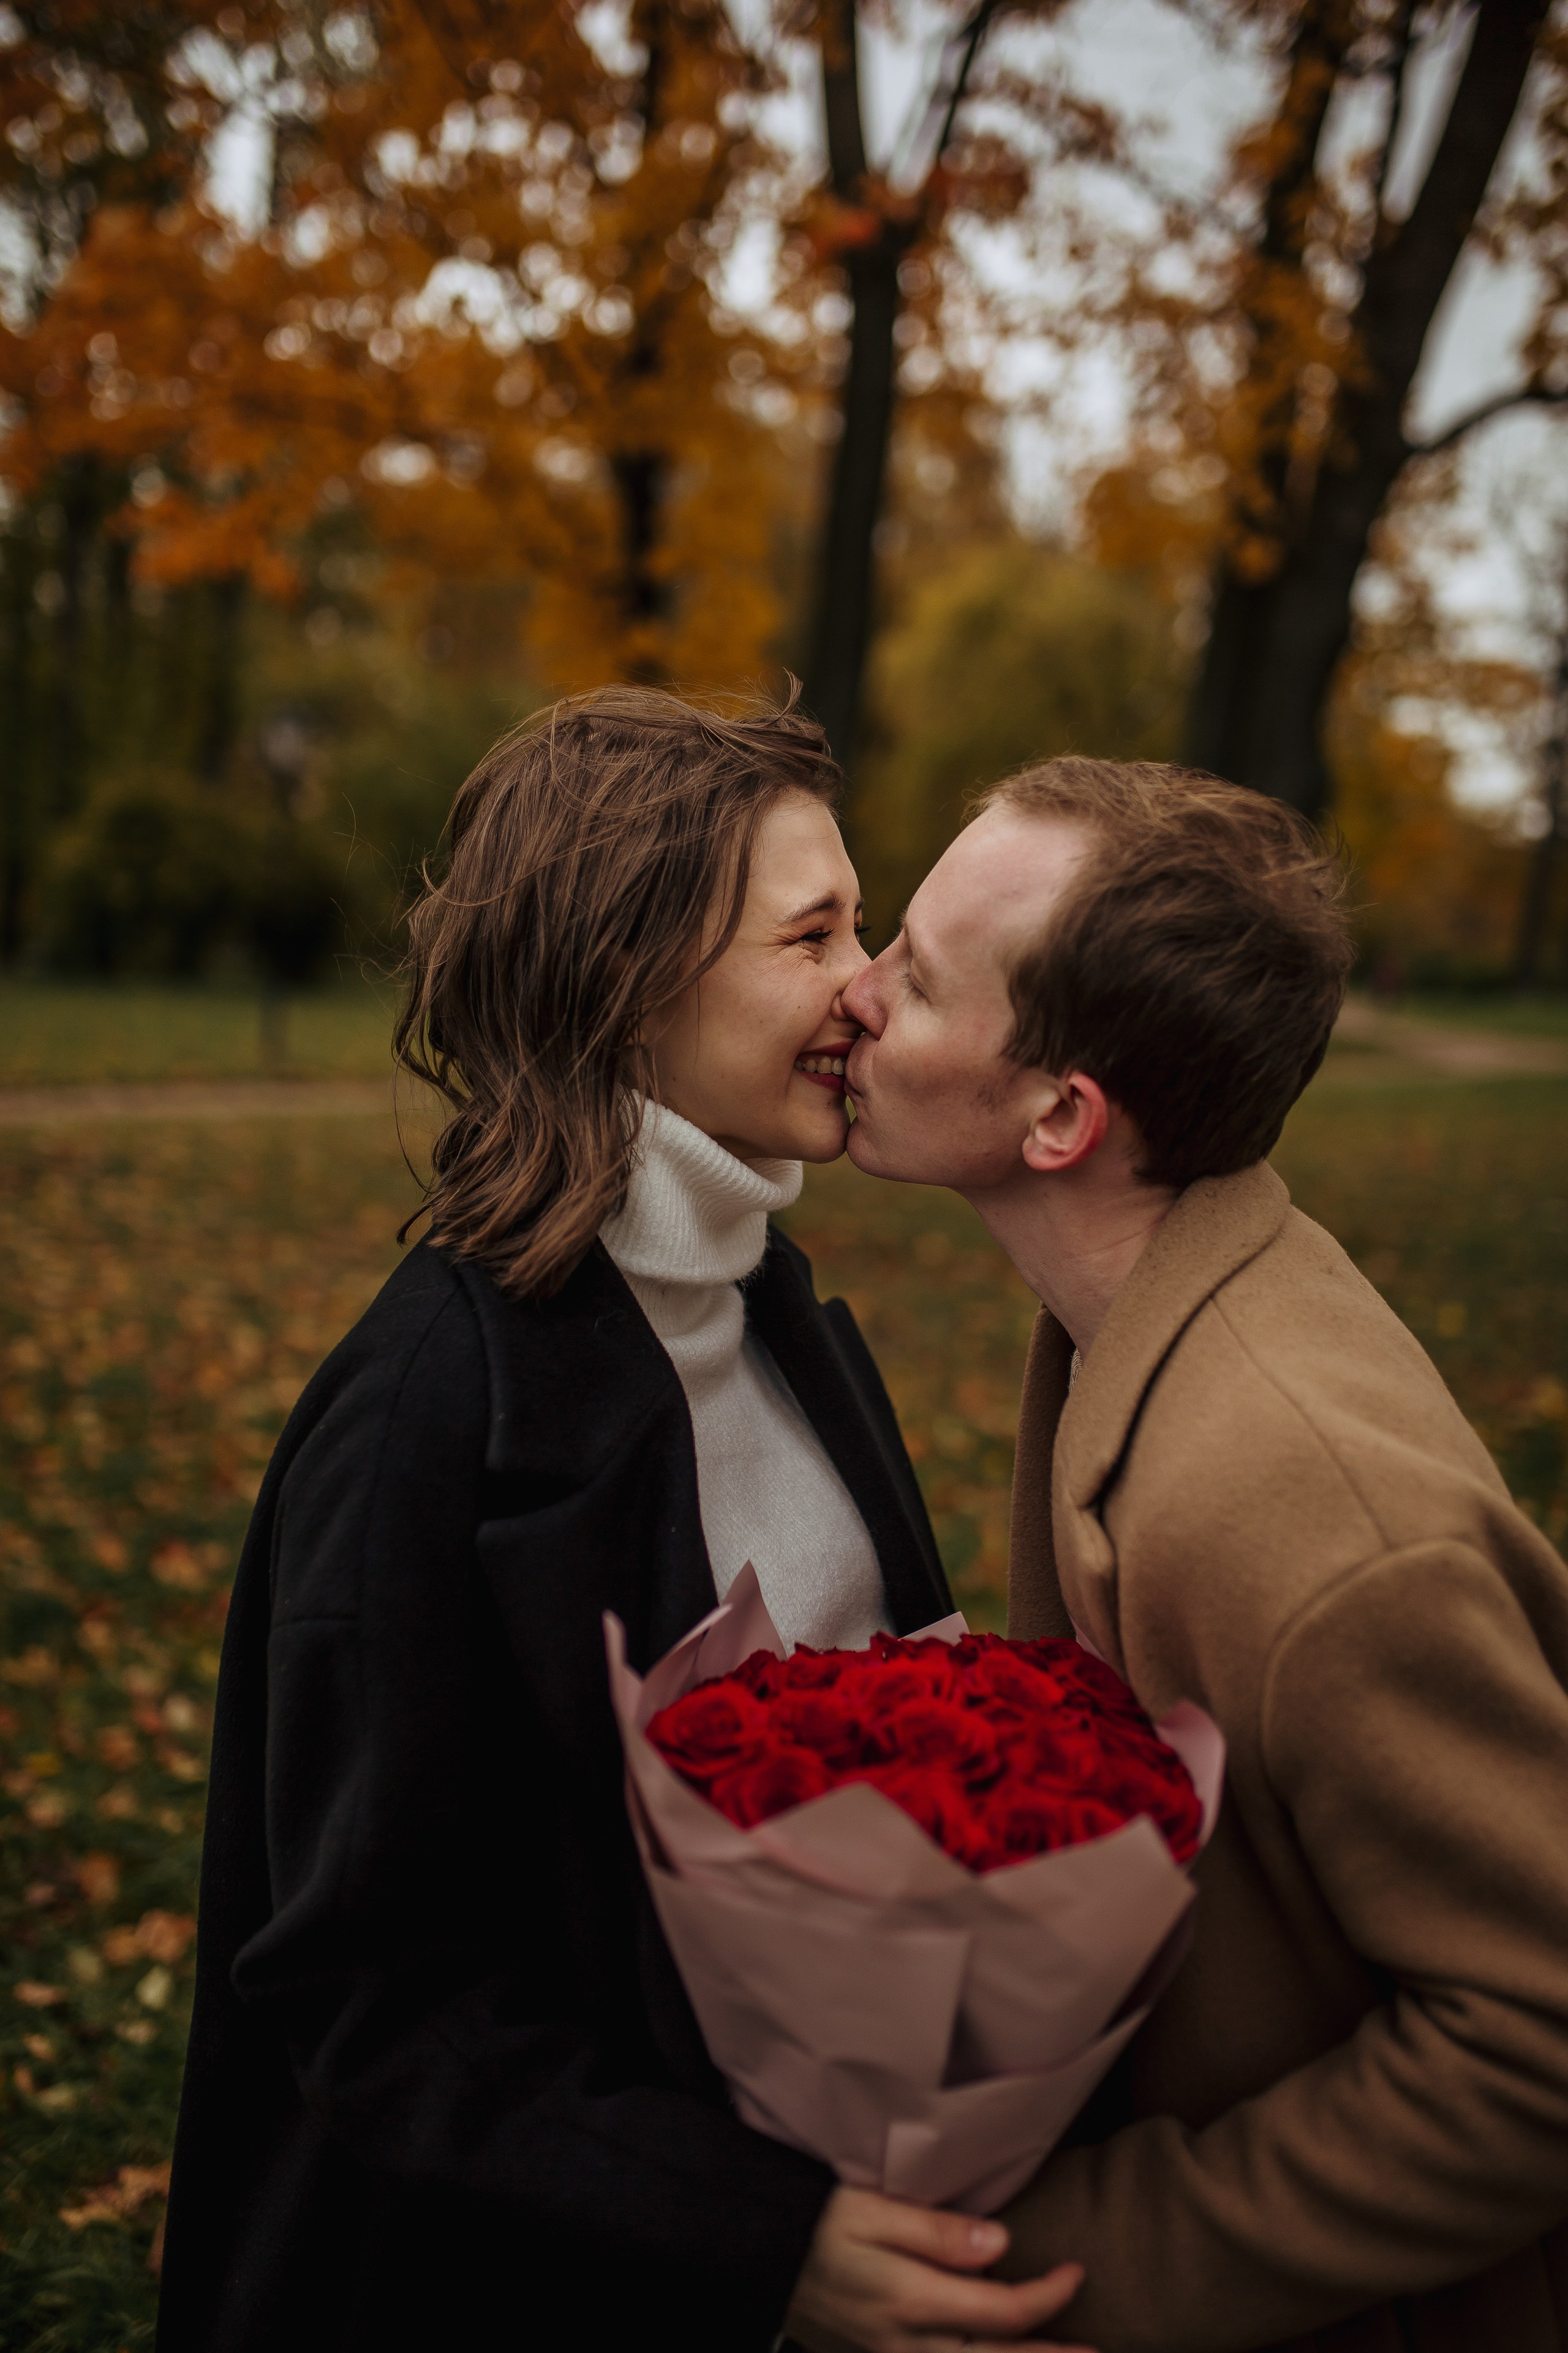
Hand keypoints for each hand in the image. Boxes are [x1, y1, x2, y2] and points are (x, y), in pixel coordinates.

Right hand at [786, 2185, 1091, 2352]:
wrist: (755, 2254)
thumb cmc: (814, 2218)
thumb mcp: (870, 2208)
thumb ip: (936, 2231)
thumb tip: (1002, 2247)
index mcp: (909, 2300)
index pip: (1002, 2312)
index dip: (1049, 2297)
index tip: (1079, 2272)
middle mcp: (905, 2345)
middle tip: (1098, 2352)